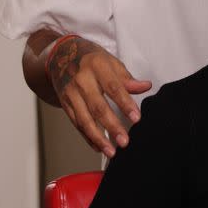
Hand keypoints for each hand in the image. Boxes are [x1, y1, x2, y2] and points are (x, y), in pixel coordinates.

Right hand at [46, 35, 151, 157]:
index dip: (125, 104)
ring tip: (112, 151)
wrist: (62, 56)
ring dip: (98, 138)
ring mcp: (71, 94)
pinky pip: (77, 124)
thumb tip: (145, 86)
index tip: (136, 118)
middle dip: (112, 126)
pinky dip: (88, 137)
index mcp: (97, 66)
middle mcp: (82, 80)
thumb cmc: (92, 60)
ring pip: (85, 120)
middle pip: (98, 107)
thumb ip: (127, 78)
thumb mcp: (111, 62)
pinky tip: (99, 147)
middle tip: (124, 141)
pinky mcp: (65, 104)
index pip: (113, 87)